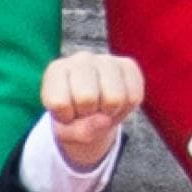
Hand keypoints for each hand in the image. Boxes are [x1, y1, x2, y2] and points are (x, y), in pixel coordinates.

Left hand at [41, 51, 143, 169]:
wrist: (93, 111)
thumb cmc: (74, 119)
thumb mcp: (66, 132)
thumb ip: (79, 131)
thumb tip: (104, 120)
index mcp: (56, 71)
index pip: (60, 102)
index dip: (66, 117)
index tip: (67, 113)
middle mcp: (80, 59)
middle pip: (87, 98)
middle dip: (88, 113)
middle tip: (87, 111)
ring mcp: (106, 59)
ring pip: (115, 97)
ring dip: (110, 112)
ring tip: (102, 107)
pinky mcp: (128, 65)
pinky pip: (134, 96)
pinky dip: (127, 108)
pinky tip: (116, 103)